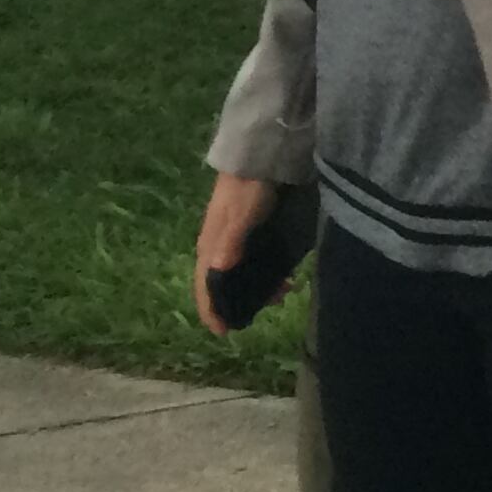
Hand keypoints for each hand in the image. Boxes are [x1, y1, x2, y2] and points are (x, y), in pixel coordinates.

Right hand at [194, 172, 281, 335]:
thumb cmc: (248, 189)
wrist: (260, 159)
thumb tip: (218, 271)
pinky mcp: (251, 233)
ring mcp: (235, 240)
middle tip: (265, 310)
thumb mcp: (240, 216)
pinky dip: (268, 273)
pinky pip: (255, 261)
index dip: (210, 309)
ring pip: (241, 274)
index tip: (222, 332)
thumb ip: (230, 242)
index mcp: (211, 246)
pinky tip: (286, 276)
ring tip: (284, 292)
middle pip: (223, 283)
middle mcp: (219, 246)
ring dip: (259, 288)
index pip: (205, 284)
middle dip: (240, 302)